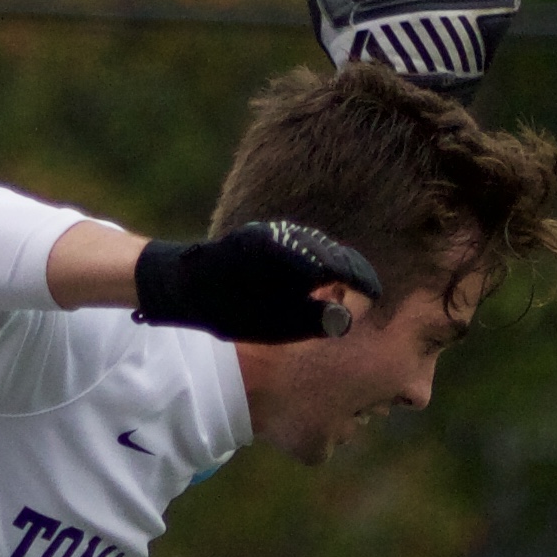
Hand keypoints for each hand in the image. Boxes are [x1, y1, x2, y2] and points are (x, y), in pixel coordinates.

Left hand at [134, 222, 380, 343]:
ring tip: (342, 288)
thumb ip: (314, 320)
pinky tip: (310, 278)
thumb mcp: (275, 324)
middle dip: (352, 272)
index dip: (364, 281)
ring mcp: (274, 232)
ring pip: (317, 245)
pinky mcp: (261, 233)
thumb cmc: (229, 310)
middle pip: (334, 252)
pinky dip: (313, 259)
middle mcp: (288, 237)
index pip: (344, 265)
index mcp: (297, 256)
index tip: (376, 296)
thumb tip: (349, 318)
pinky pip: (299, 243)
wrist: (180, 283)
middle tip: (365, 294)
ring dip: (334, 264)